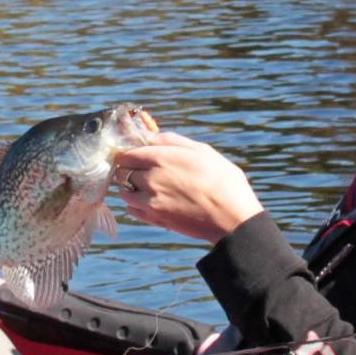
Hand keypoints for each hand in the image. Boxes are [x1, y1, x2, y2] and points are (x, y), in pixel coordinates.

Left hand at [113, 132, 264, 243]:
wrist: (233, 219)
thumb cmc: (224, 182)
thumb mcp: (203, 151)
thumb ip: (173, 141)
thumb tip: (152, 135)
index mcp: (161, 159)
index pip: (126, 153)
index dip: (129, 152)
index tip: (135, 154)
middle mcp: (150, 180)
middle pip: (122, 172)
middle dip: (129, 169)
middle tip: (143, 169)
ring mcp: (150, 202)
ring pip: (124, 192)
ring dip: (131, 188)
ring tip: (148, 187)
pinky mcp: (154, 219)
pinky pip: (131, 211)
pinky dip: (136, 205)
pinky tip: (151, 201)